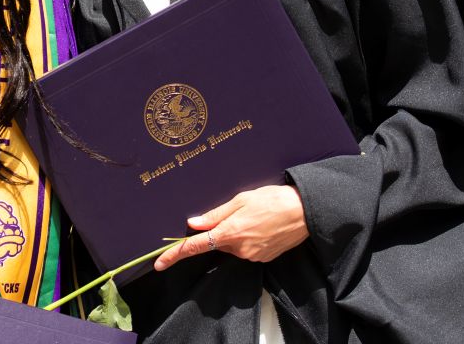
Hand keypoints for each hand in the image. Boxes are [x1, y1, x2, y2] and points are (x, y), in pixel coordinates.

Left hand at [153, 184, 307, 270]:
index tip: (159, 263)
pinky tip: (261, 225)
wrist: (304, 212)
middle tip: (238, 212)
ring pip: (231, 246)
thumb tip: (193, 224)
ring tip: (254, 216)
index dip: (175, 254)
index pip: (195, 247)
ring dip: (234, 233)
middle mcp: (239, 249)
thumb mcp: (239, 200)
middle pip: (216, 243)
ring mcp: (252, 256)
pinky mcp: (263, 258)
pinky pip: (246, 249)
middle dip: (219, 230)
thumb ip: (214, 215)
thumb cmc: (272, 200)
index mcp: (229, 232)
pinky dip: (247, 238)